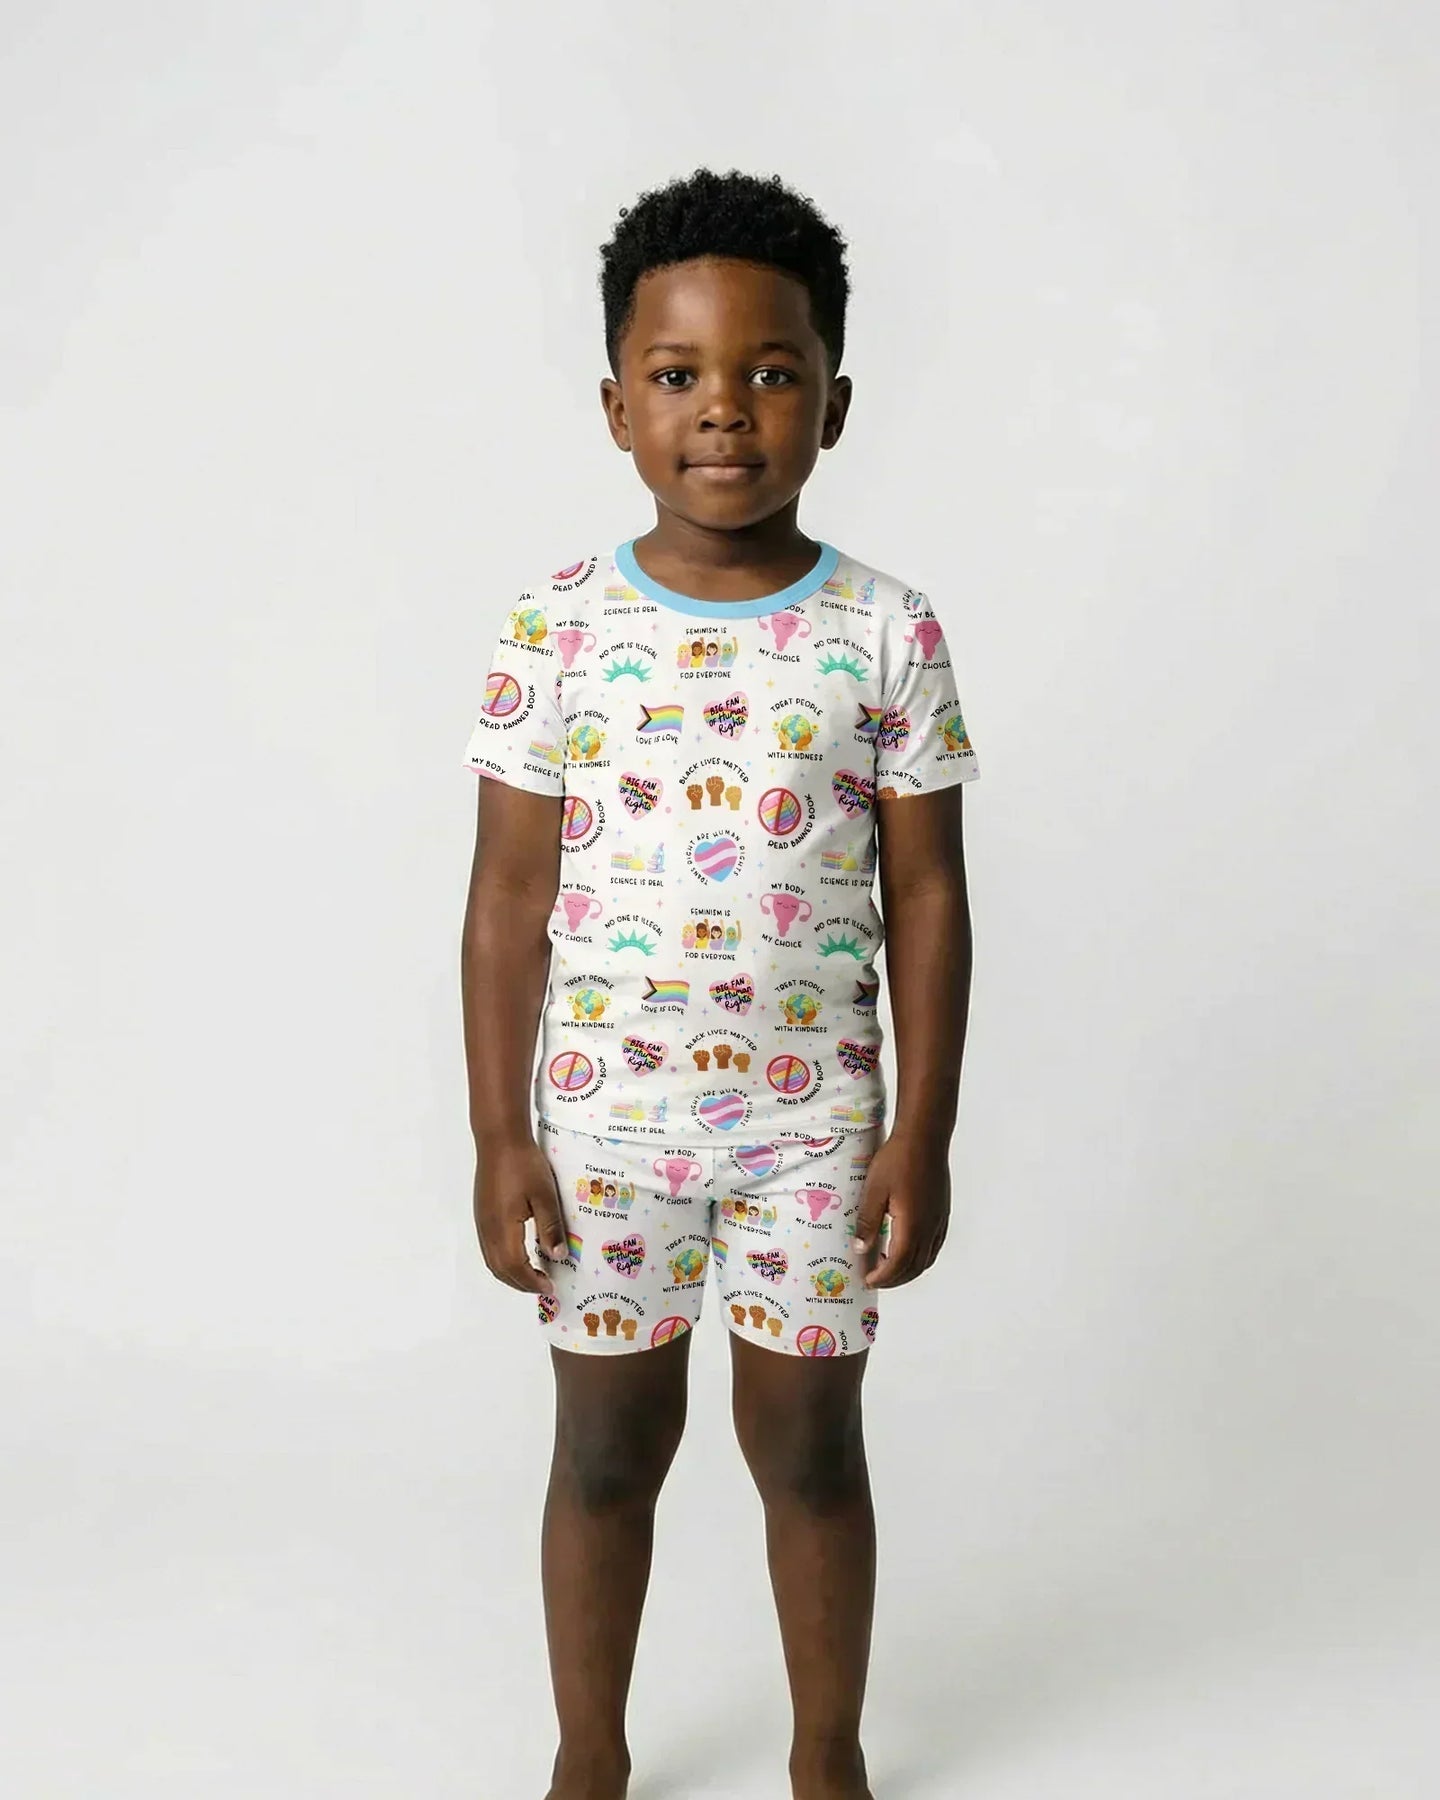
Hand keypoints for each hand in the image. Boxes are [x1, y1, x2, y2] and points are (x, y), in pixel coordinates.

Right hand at [473, 1135, 566, 1295]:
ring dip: (511, 1274)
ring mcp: (482, 1223)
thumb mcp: (544, 1195)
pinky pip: (489, 1249)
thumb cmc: (524, 1165)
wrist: (499, 1140)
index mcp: (502, 1228)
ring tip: (533, 1276)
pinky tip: (518, 1255)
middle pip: (500, 1269)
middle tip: (544, 1287)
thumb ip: (550, 1227)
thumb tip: (557, 1256)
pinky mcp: (482, 1214)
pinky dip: (503, 1261)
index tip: (550, 1288)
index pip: (515, 1267)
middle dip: (521, 1283)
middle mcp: (487, 1230)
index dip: (532, 1282)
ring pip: (492, 1261)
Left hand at [851, 1126, 951, 1288]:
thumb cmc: (898, 1160)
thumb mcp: (874, 1190)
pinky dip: (921, 1256)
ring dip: (909, 1270)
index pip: (898, 1264)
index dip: (882, 1277)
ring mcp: (939, 1221)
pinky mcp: (942, 1212)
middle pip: (915, 1267)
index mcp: (912, 1226)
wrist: (924, 1138)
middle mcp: (930, 1228)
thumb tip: (861, 1248)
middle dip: (895, 1279)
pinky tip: (908, 1248)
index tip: (868, 1281)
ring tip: (889, 1267)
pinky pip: (934, 1245)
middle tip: (876, 1279)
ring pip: (927, 1258)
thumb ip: (867, 1221)